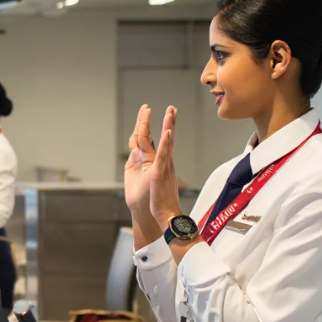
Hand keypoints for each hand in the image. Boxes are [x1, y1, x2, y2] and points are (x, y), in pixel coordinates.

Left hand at [149, 107, 182, 228]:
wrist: (165, 214)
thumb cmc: (157, 199)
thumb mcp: (152, 179)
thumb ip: (151, 167)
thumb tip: (150, 162)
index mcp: (163, 163)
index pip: (163, 141)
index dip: (163, 127)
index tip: (164, 114)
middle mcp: (166, 162)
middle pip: (167, 138)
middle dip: (168, 121)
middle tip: (171, 107)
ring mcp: (164, 167)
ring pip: (167, 143)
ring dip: (168, 126)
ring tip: (170, 112)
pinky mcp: (160, 173)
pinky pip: (164, 156)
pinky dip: (166, 144)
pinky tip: (168, 133)